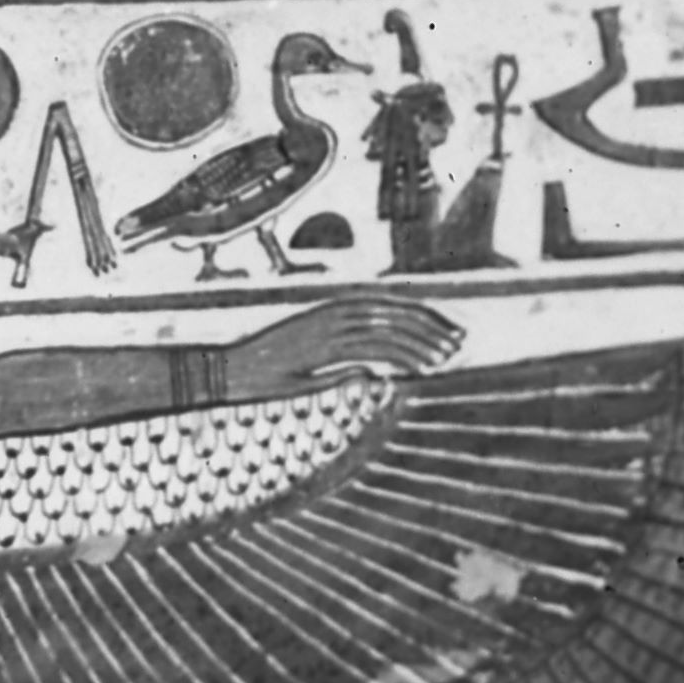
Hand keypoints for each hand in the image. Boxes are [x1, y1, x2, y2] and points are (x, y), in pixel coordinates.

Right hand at [222, 295, 458, 401]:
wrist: (225, 372)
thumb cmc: (261, 373)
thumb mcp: (308, 368)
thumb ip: (341, 367)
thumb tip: (373, 375)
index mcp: (330, 312)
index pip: (386, 307)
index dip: (421, 317)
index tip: (446, 332)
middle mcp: (331, 314)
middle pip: (393, 313)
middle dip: (430, 327)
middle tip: (458, 343)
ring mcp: (325, 329)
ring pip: (386, 329)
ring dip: (420, 342)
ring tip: (446, 358)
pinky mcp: (319, 348)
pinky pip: (369, 349)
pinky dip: (397, 357)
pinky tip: (417, 369)